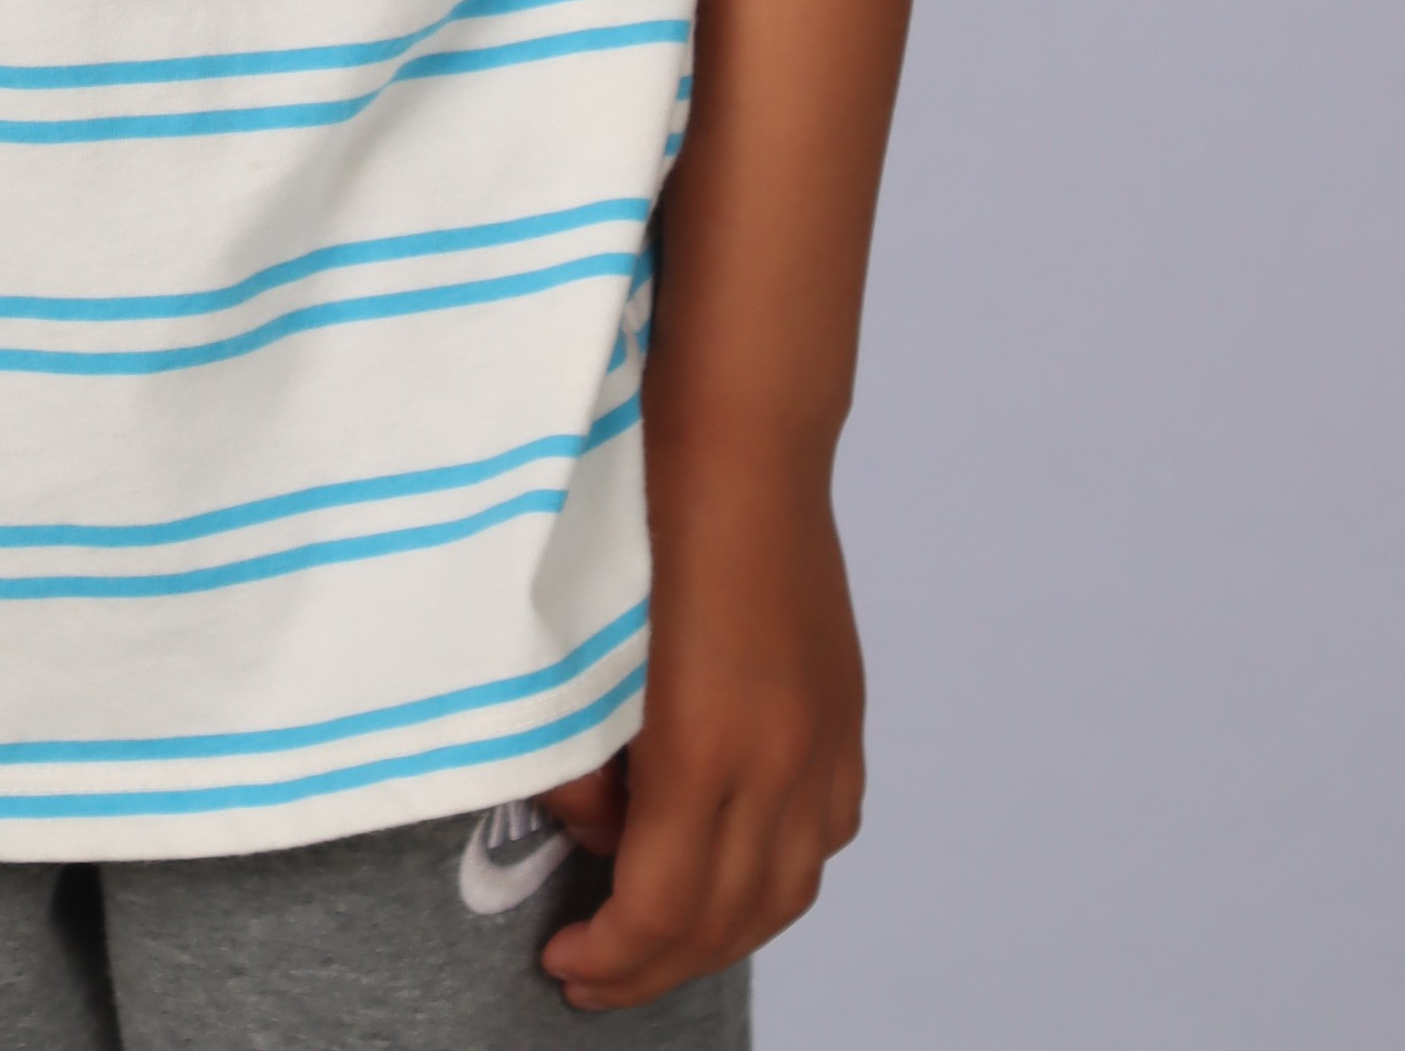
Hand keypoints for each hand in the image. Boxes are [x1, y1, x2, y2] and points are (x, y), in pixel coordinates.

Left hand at [535, 454, 863, 1013]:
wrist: (740, 431)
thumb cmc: (643, 512)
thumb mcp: (588, 642)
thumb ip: (584, 747)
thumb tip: (589, 815)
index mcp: (706, 743)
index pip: (661, 906)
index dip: (609, 955)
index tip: (560, 959)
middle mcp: (781, 756)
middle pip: (726, 918)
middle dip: (653, 966)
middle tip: (590, 974)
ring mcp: (824, 736)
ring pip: (787, 891)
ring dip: (721, 933)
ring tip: (656, 937)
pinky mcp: (844, 710)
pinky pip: (825, 833)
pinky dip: (776, 873)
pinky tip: (733, 862)